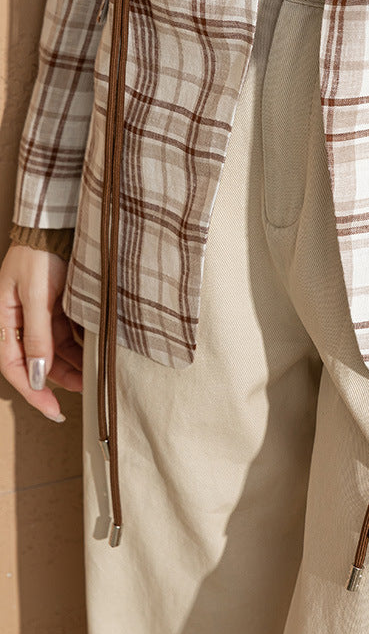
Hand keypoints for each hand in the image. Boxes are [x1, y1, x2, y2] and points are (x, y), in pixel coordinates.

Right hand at [0, 243, 82, 420]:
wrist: (56, 224)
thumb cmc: (39, 255)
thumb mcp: (37, 296)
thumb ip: (37, 336)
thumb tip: (37, 376)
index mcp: (3, 320)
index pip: (14, 367)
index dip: (33, 392)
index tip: (54, 410)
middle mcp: (19, 321)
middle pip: (37, 362)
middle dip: (59, 379)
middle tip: (85, 390)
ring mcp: (38, 314)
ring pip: (55, 350)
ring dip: (72, 364)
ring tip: (94, 373)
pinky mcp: (56, 306)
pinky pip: (66, 334)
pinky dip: (79, 345)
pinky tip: (94, 352)